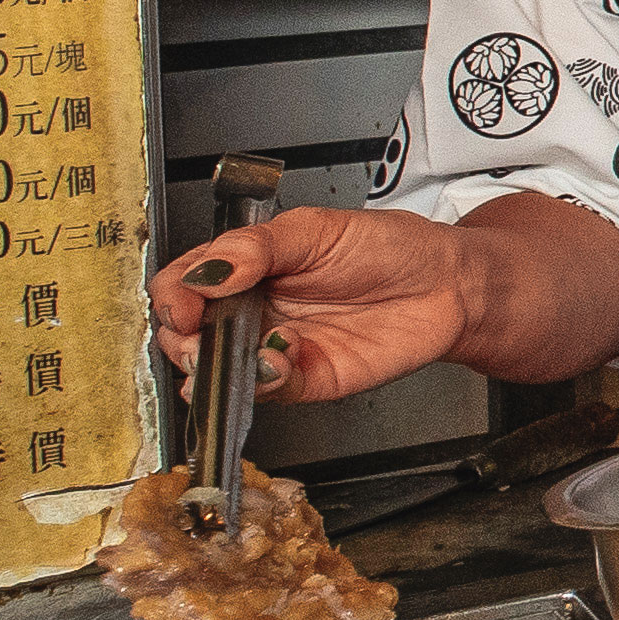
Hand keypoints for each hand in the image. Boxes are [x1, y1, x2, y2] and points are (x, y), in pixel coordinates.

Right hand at [143, 203, 475, 412]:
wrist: (445, 283)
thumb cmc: (387, 248)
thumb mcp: (317, 228)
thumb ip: (257, 247)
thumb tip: (211, 270)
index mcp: (245, 268)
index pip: (183, 284)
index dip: (173, 296)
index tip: (184, 302)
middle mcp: (252, 311)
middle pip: (186, 335)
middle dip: (183, 339)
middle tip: (200, 332)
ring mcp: (273, 347)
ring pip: (216, 371)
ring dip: (214, 366)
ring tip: (241, 347)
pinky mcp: (303, 379)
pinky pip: (265, 391)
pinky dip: (261, 381)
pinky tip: (279, 359)